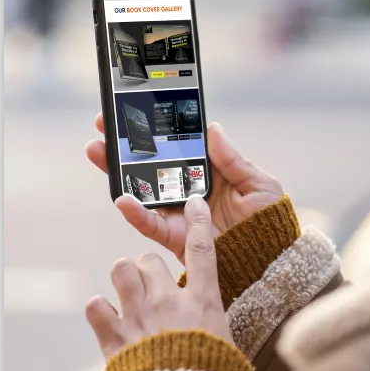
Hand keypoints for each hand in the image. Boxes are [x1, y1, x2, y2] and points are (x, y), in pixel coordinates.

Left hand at [85, 194, 231, 360]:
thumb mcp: (221, 339)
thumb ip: (211, 317)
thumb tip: (209, 311)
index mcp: (201, 301)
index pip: (201, 249)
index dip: (198, 221)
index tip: (194, 203)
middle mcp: (168, 301)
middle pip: (150, 258)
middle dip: (148, 268)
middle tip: (150, 284)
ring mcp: (138, 316)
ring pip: (121, 269)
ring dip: (123, 278)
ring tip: (127, 293)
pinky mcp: (114, 336)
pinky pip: (96, 305)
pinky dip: (100, 309)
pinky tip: (107, 317)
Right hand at [86, 114, 282, 262]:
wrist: (270, 258)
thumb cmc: (269, 219)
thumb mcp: (257, 183)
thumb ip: (232, 159)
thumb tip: (212, 127)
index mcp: (208, 173)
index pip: (177, 148)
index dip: (157, 131)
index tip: (137, 112)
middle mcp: (188, 190)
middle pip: (151, 165)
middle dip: (126, 146)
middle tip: (105, 125)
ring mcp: (179, 212)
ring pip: (142, 190)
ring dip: (118, 172)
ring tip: (99, 151)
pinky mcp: (175, 235)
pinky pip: (151, 223)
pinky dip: (135, 212)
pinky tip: (121, 197)